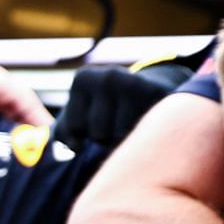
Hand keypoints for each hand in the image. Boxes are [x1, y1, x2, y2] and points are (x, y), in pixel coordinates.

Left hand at [54, 65, 184, 151]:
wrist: (146, 90)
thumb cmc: (103, 110)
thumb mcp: (76, 117)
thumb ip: (63, 134)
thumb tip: (74, 147)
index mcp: (83, 78)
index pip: (75, 129)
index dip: (82, 135)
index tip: (92, 119)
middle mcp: (108, 76)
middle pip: (99, 135)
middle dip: (105, 138)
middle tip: (114, 121)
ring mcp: (135, 83)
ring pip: (121, 137)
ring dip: (125, 139)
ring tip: (129, 120)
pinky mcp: (160, 94)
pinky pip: (144, 133)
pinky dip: (144, 135)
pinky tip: (146, 121)